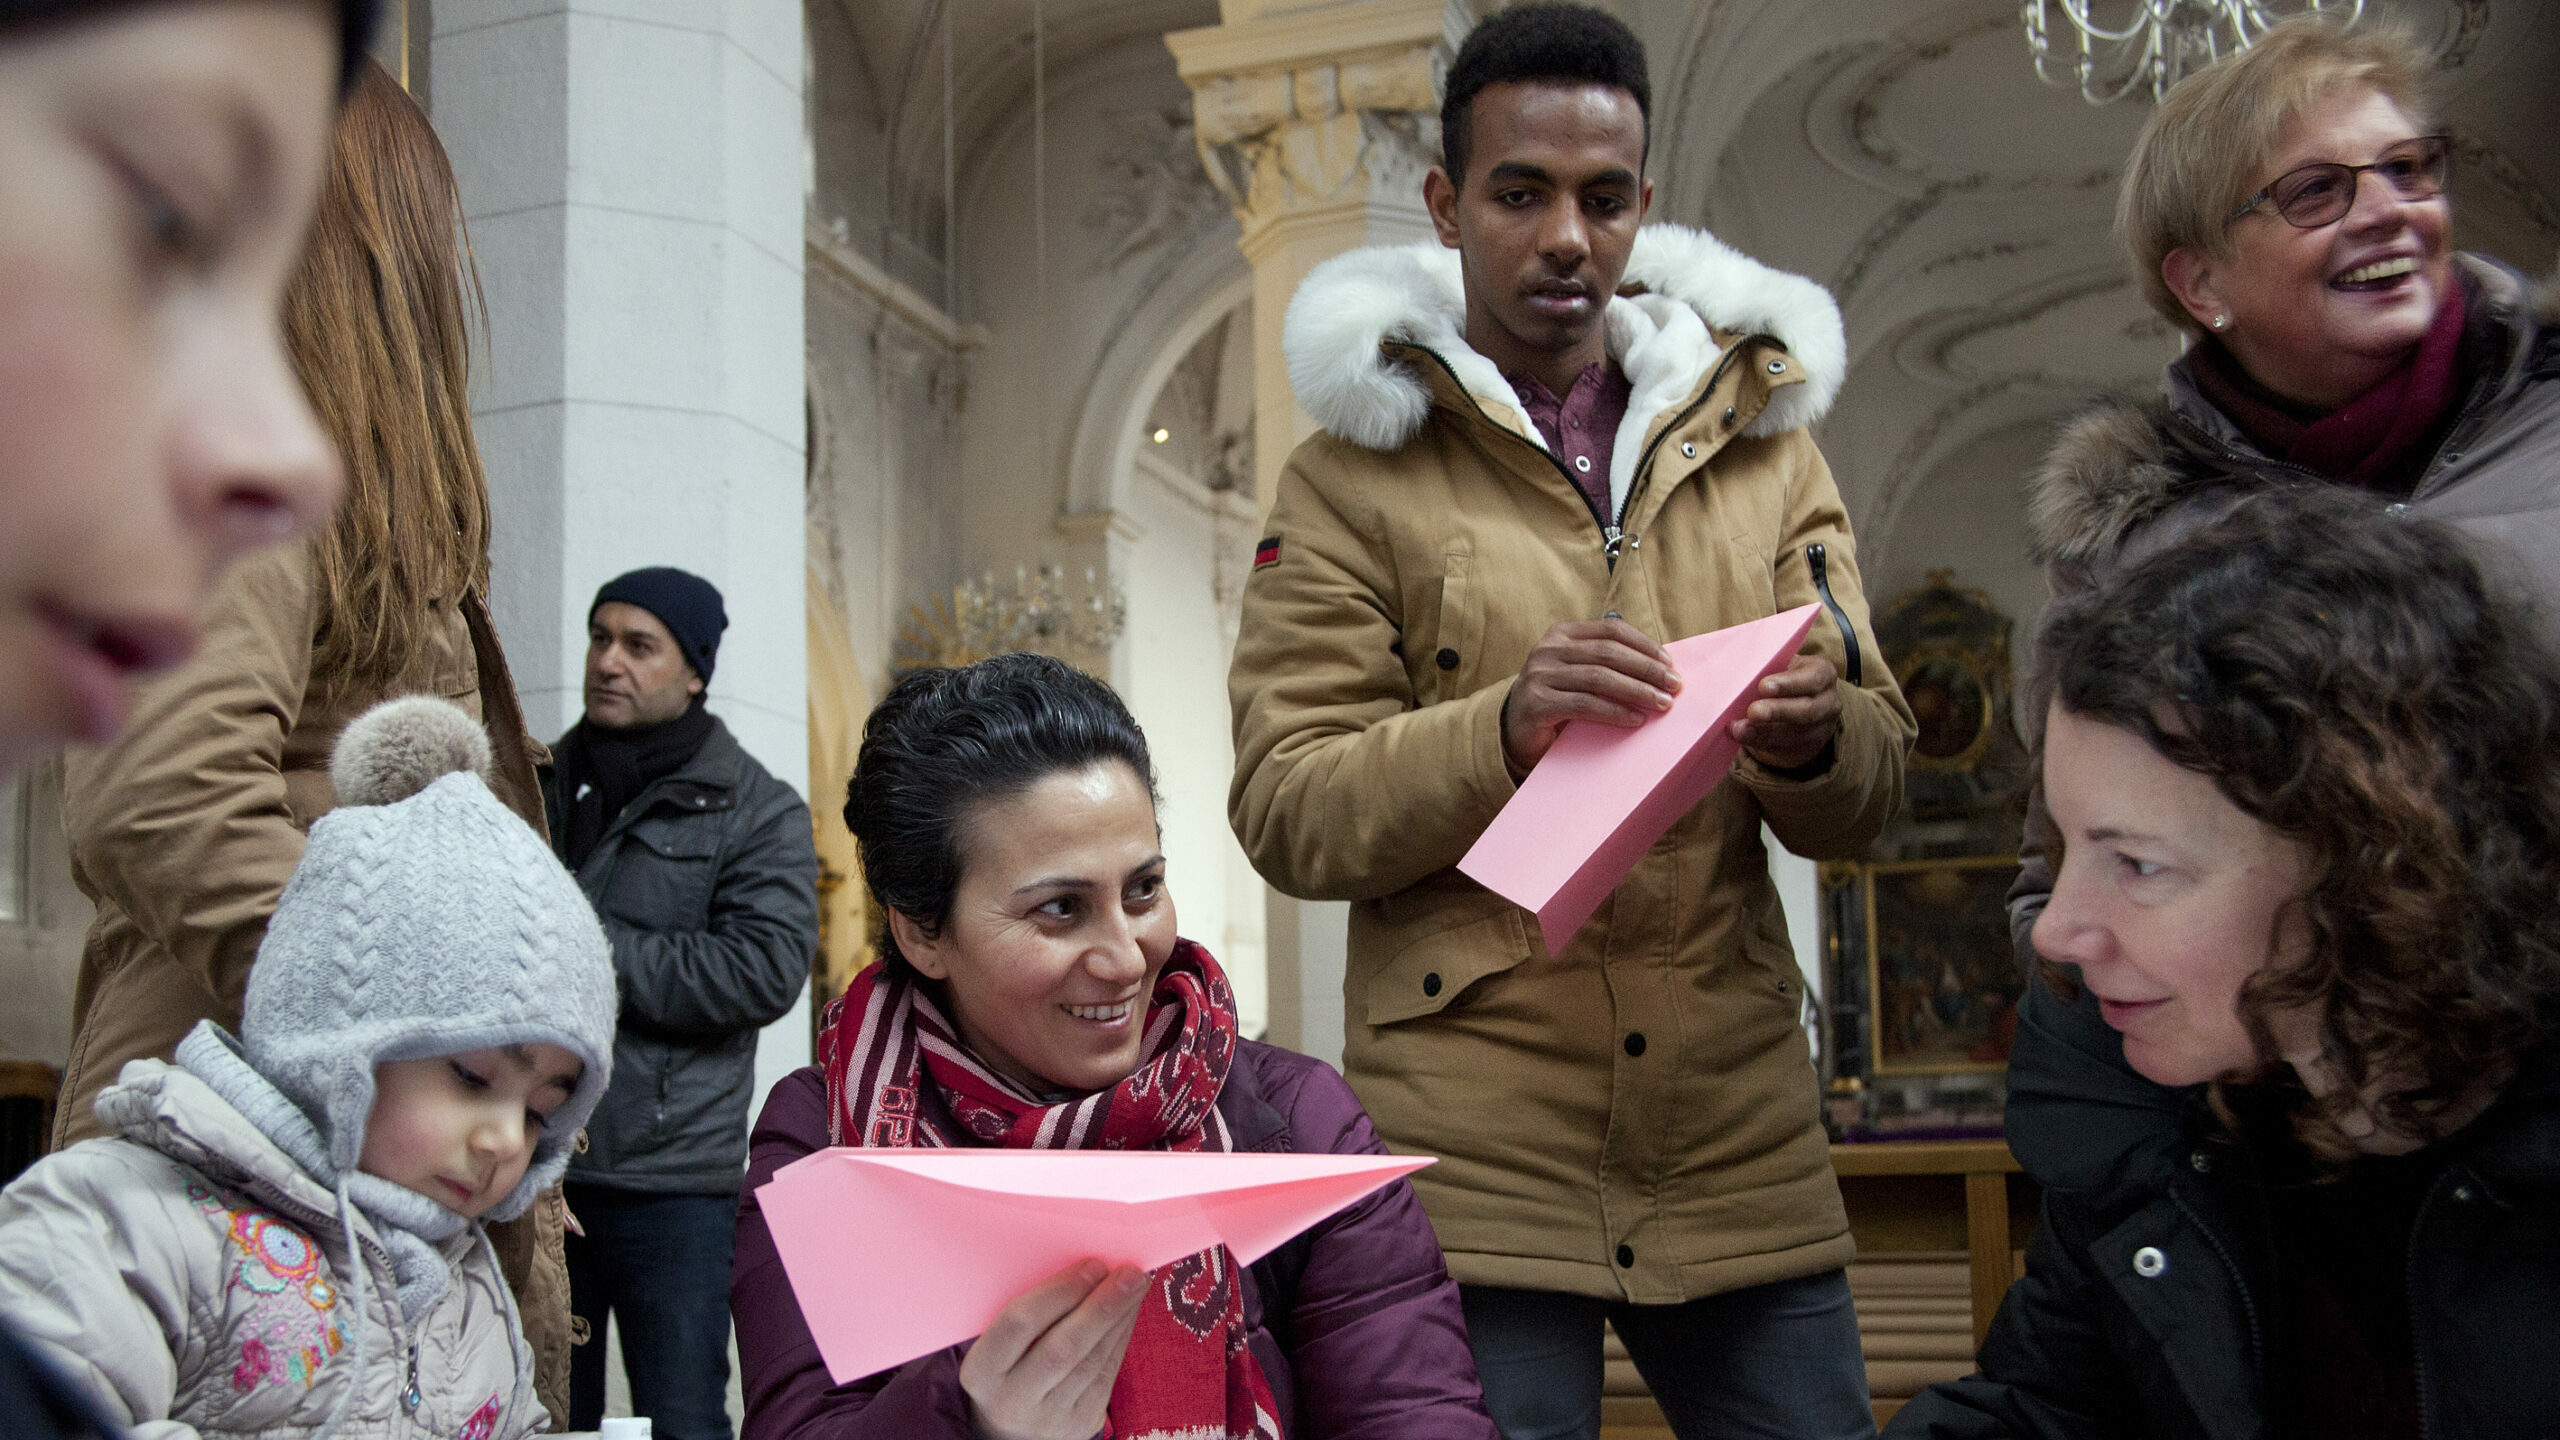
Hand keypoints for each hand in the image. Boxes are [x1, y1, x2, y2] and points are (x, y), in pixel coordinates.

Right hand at [960, 1260, 1148, 1439]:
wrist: (1012, 1428)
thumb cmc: (1007, 1366)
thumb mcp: (999, 1344)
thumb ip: (1029, 1312)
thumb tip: (1084, 1268)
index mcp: (982, 1372)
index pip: (1018, 1324)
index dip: (1059, 1291)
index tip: (1092, 1264)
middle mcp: (1012, 1400)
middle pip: (1062, 1348)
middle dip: (1100, 1306)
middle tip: (1127, 1273)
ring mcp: (1048, 1418)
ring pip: (1091, 1362)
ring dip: (1118, 1318)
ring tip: (1135, 1285)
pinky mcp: (1080, 1424)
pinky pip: (1106, 1375)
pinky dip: (1121, 1337)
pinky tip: (1129, 1312)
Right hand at [1501, 618, 1680, 774]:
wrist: (1516, 731)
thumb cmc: (1559, 699)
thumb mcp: (1580, 672)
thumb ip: (1608, 662)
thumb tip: (1661, 665)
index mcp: (1562, 634)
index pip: (1611, 629)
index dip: (1644, 644)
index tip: (1670, 663)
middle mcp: (1548, 649)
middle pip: (1608, 653)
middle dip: (1647, 669)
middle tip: (1675, 686)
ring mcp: (1539, 675)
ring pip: (1599, 678)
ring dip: (1637, 691)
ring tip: (1662, 704)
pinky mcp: (1537, 704)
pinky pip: (1585, 705)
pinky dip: (1614, 712)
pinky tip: (1636, 720)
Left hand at [1729, 652, 1840, 770]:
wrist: (1795, 704)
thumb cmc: (1783, 678)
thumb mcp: (1782, 666)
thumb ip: (1767, 668)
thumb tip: (1740, 670)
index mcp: (1823, 673)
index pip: (1813, 678)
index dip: (1789, 683)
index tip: (1763, 686)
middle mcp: (1828, 701)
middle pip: (1808, 710)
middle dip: (1778, 711)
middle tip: (1753, 711)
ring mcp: (1822, 727)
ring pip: (1797, 733)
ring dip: (1765, 732)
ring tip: (1740, 729)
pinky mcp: (1809, 747)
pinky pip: (1786, 748)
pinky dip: (1761, 742)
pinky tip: (1743, 736)